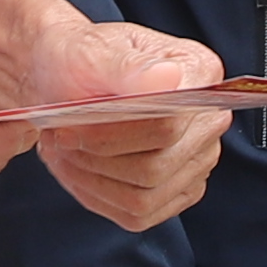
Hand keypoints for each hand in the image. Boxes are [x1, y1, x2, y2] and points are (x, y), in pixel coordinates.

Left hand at [6, 13, 230, 232]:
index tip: (67, 128)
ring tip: (64, 152)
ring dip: (91, 180)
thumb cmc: (80, 59)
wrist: (65, 78)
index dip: (112, 136)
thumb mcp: (91, 51)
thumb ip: (126, 66)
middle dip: (96, 160)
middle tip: (58, 139)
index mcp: (200, 74)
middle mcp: (209, 121)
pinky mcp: (177, 192)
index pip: (169, 125)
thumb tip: (166, 78)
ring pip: (144, 197)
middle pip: (156, 168)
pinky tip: (78, 169)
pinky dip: (97, 196)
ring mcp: (197, 161)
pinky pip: (137, 214)